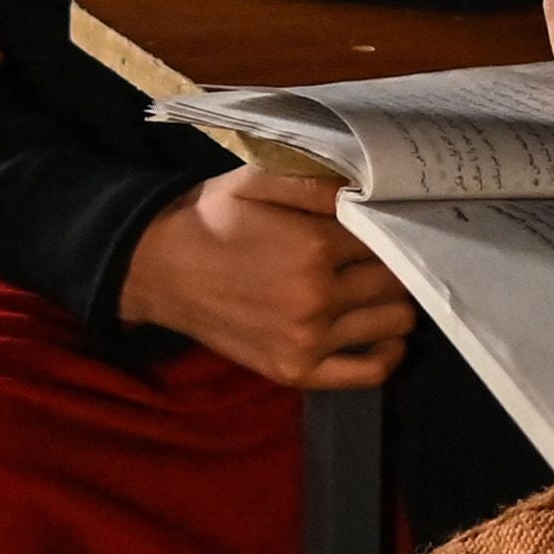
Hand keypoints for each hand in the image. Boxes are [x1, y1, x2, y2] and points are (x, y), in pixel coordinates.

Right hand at [123, 164, 417, 390]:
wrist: (157, 269)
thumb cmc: (212, 219)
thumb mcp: (257, 180)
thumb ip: (317, 183)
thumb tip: (370, 192)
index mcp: (313, 246)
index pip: (387, 240)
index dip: (391, 229)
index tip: (387, 224)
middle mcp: (317, 298)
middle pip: (396, 283)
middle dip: (395, 265)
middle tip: (381, 257)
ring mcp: (308, 340)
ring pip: (393, 323)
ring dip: (393, 304)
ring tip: (375, 290)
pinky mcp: (296, 371)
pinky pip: (369, 372)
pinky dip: (387, 355)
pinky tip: (381, 335)